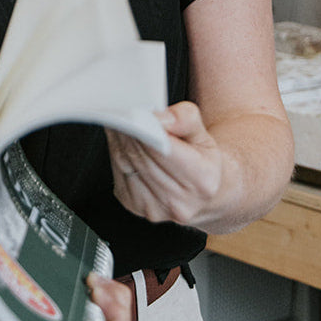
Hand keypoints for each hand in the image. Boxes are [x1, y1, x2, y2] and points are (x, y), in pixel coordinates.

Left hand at [106, 102, 227, 226]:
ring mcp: (156, 209)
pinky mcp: (136, 207)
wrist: (205, 192)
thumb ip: (186, 119)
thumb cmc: (203, 161)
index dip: (145, 128)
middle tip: (119, 110)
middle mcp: (179, 202)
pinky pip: (118, 174)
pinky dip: (115, 153)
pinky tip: (119, 141)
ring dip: (118, 140)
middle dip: (128, 131)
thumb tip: (160, 119)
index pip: (164, 149)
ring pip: (125, 164)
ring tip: (118, 122)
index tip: (134, 113)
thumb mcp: (204, 134)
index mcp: (202, 180)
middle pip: (142, 156)